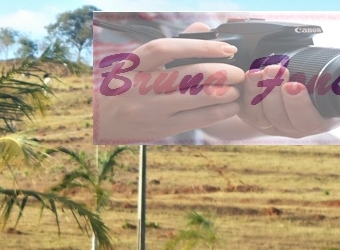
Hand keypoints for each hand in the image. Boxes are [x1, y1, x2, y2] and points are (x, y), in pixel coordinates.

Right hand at [94, 24, 245, 143]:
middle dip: (221, 73)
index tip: (226, 48)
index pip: (168, 49)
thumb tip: (205, 30)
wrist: (102, 121)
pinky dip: (217, 114)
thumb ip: (172, 45)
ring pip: (195, 101)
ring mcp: (150, 111)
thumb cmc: (125, 86)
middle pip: (187, 76)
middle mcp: (140, 88)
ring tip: (237, 91)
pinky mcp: (160, 129)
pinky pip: (194, 120)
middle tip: (238, 73)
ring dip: (223, 95)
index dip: (200, 46)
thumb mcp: (138, 63)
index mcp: (134, 65)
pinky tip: (229, 108)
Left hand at [236, 45, 339, 138]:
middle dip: (276, 92)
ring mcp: (274, 127)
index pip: (308, 121)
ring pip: (262, 116)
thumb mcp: (335, 76)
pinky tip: (249, 77)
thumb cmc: (318, 85)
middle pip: (281, 118)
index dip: (299, 104)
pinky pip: (248, 113)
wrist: (294, 93)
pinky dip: (246, 95)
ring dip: (259, 91)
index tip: (294, 85)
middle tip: (276, 68)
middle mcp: (294, 129)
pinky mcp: (255, 121)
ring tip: (260, 70)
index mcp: (319, 121)